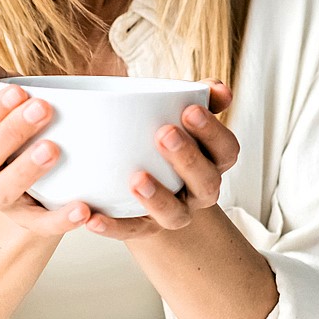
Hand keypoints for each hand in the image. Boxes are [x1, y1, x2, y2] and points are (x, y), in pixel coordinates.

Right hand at [0, 63, 91, 236]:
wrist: (46, 175)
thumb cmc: (30, 126)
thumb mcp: (17, 100)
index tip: (19, 90)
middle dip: (11, 132)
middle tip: (43, 109)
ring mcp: (3, 199)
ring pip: (3, 192)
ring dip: (26, 170)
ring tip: (54, 149)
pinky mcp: (30, 221)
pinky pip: (42, 224)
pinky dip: (61, 219)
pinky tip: (84, 208)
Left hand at [84, 82, 241, 241]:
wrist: (142, 182)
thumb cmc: (161, 138)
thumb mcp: (179, 115)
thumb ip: (198, 97)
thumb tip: (215, 87)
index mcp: (212, 162)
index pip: (227, 151)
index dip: (213, 133)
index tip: (189, 110)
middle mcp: (199, 191)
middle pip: (206, 183)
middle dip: (188, 159)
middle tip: (164, 133)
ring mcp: (173, 213)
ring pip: (175, 214)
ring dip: (158, 198)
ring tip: (137, 178)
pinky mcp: (143, 228)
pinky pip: (130, 231)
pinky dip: (112, 227)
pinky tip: (91, 217)